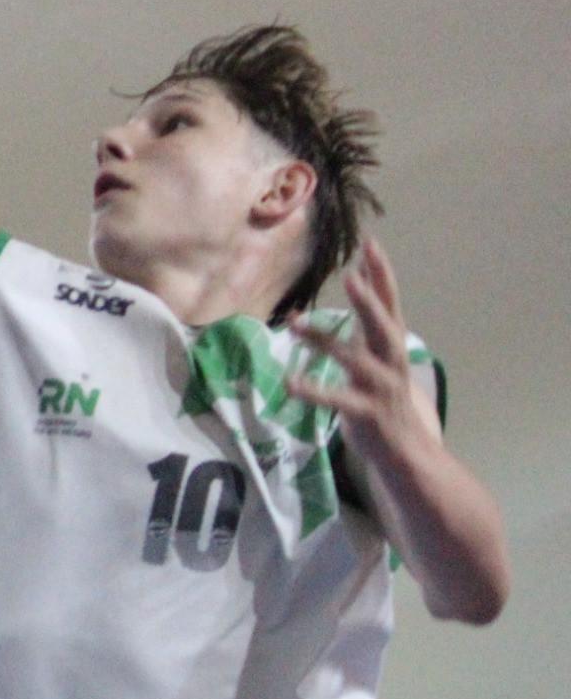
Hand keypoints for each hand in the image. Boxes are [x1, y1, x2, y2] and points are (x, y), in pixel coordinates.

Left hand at [284, 239, 435, 462]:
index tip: (371, 244)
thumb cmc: (382, 399)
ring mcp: (381, 389)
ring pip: (356, 361)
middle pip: (384, 327)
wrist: (409, 453)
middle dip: (370, 302)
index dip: (381, 275)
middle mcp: (391, 363)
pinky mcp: (367, 414)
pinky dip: (314, 391)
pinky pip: (338, 400)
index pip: (390, 304)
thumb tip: (319, 305)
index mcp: (391, 347)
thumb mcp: (370, 360)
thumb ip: (353, 333)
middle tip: (353, 274)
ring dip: (325, 341)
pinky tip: (289, 382)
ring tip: (295, 323)